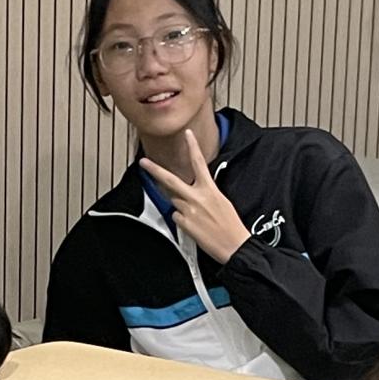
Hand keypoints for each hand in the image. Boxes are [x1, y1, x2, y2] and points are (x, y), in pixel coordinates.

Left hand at [138, 131, 251, 261]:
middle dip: (155, 170)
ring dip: (181, 205)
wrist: (234, 246)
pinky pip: (176, 217)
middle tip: (144, 162)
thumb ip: (204, 194)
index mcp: (210, 189)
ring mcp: (188, 210)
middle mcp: (197, 197)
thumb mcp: (222, 201)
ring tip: (197, 216)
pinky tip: (195, 226)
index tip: (187, 134)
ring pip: (174, 202)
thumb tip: (190, 193)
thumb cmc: (231, 226)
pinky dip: (182, 220)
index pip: (199, 163)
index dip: (192, 146)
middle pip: (170, 180)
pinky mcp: (183, 224)